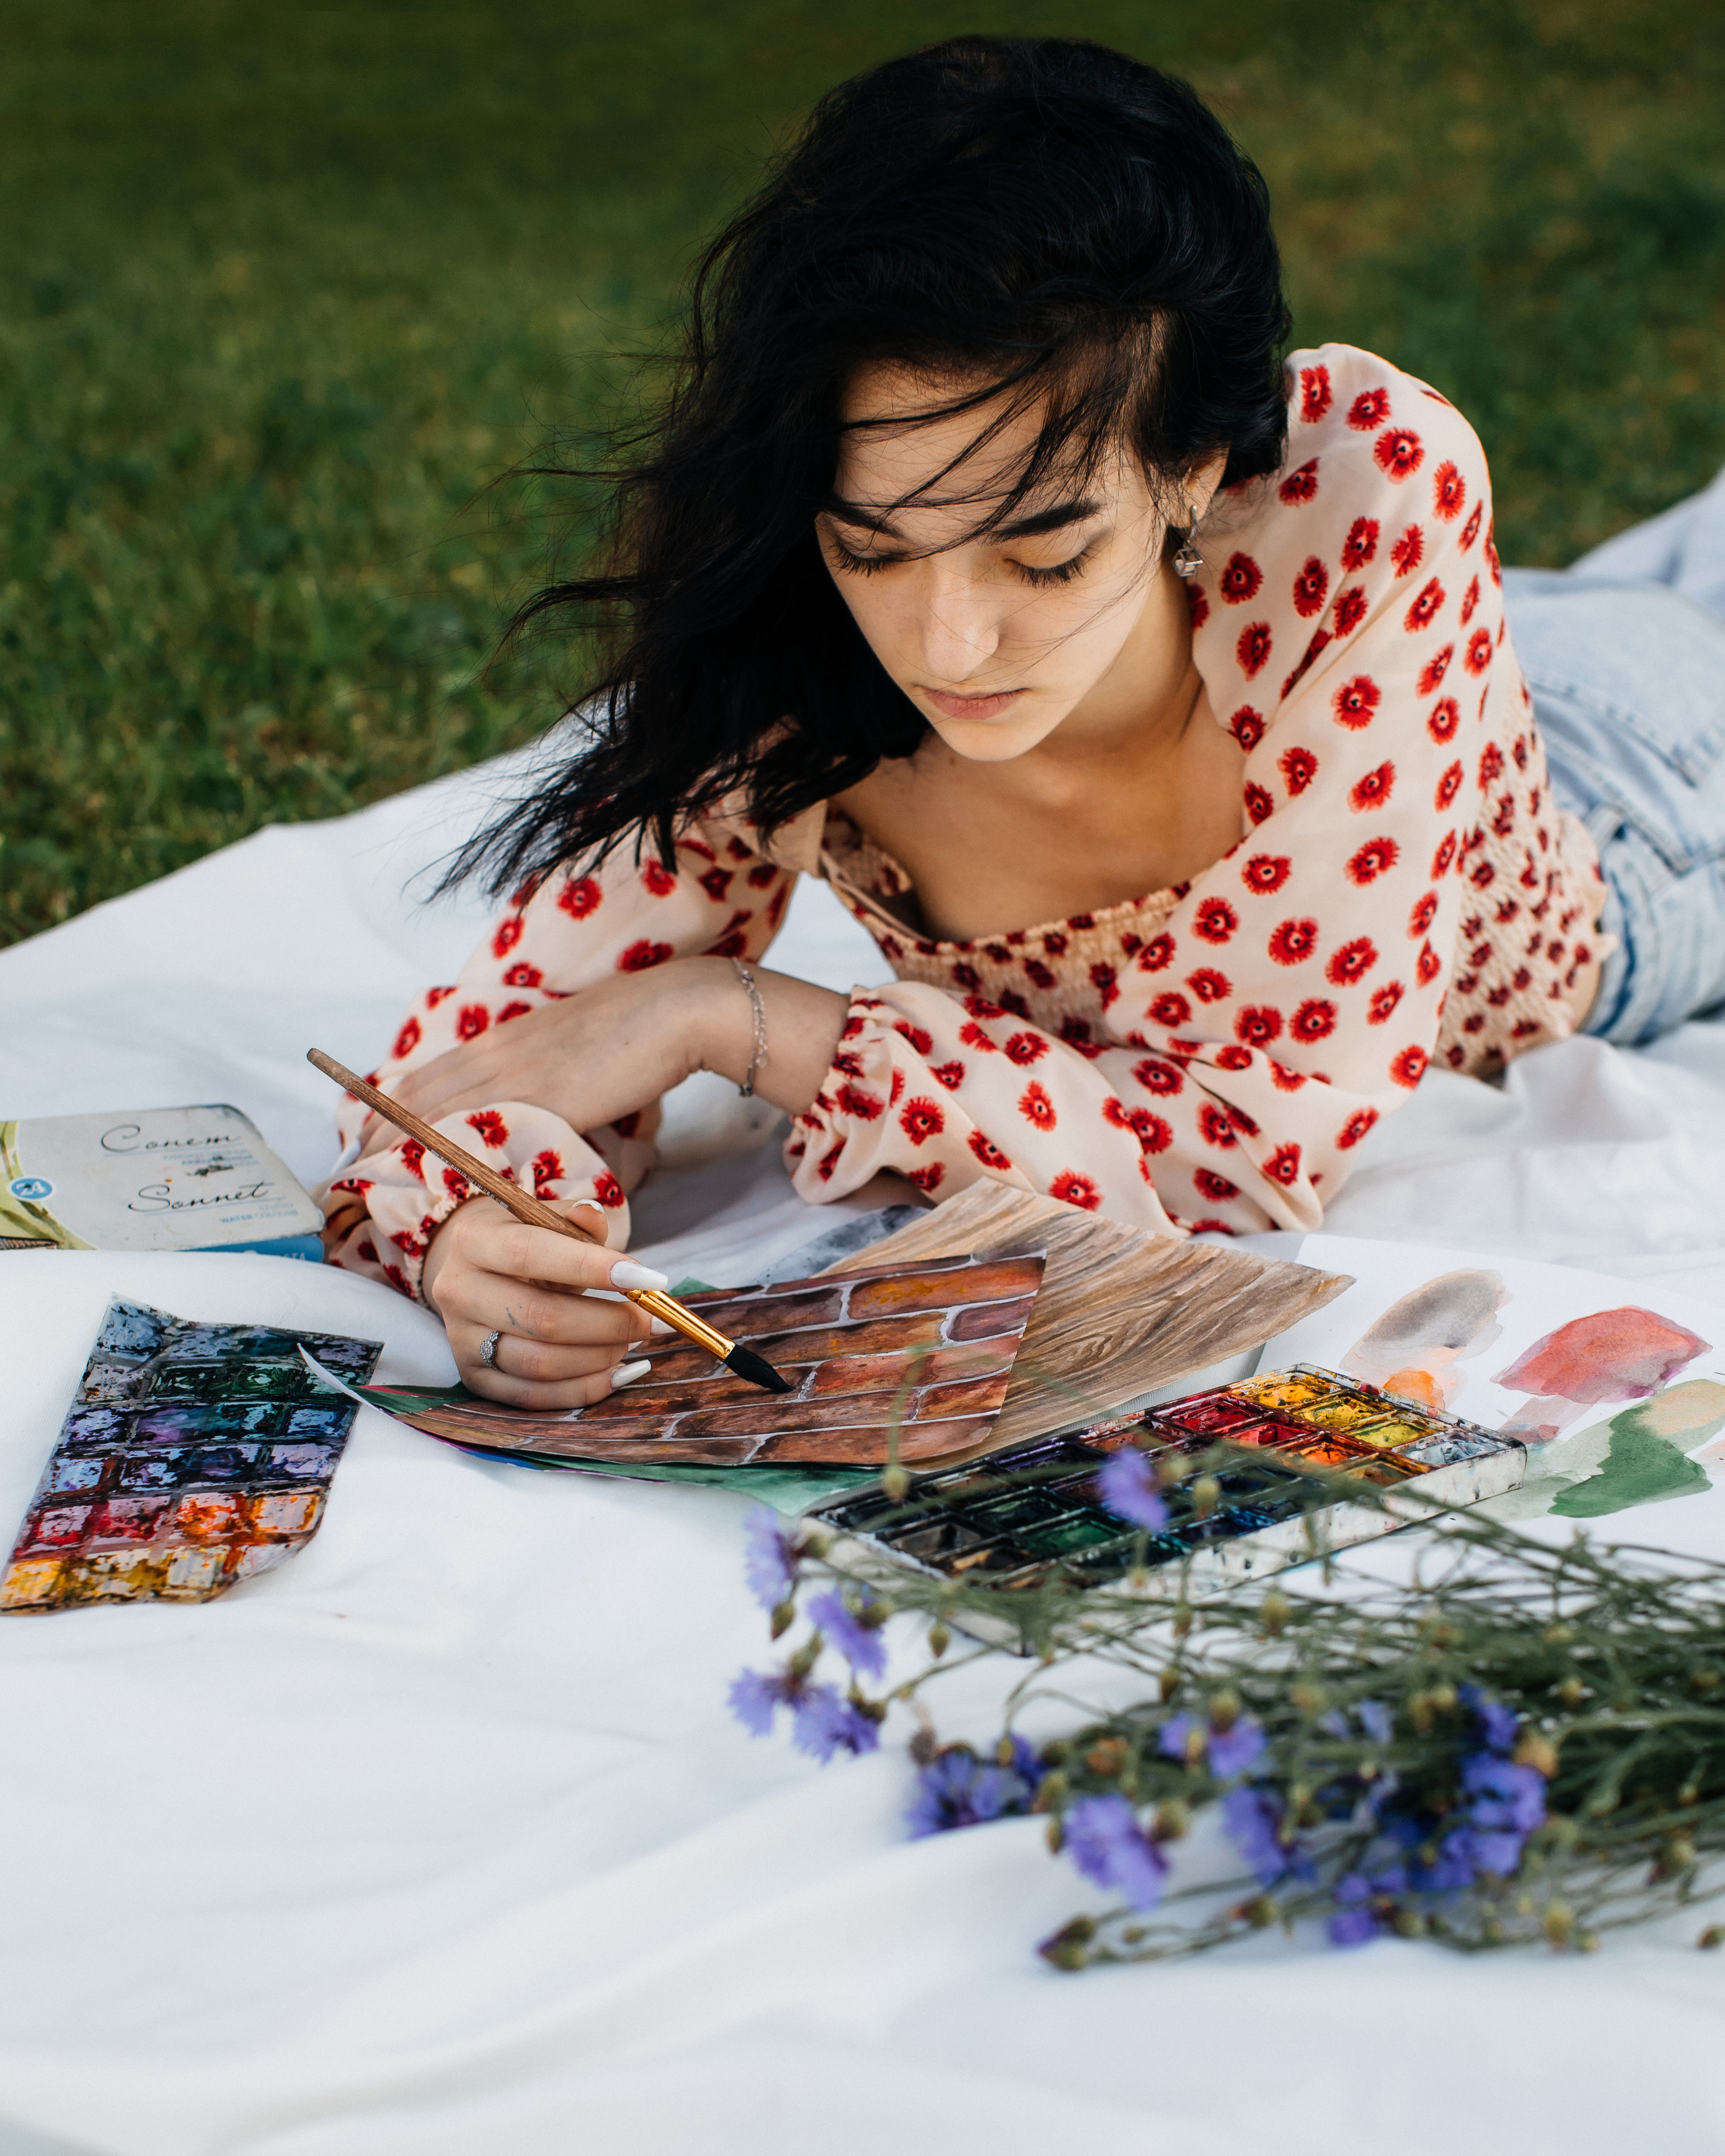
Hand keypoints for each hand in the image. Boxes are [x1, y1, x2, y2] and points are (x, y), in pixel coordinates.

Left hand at [362, 956, 849, 1154]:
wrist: (676, 1011)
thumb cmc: (636, 1037)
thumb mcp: (573, 1058)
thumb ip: (543, 1086)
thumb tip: (534, 1120)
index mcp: (501, 1044)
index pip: (426, 1080)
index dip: (385, 1113)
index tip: (357, 1142)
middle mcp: (494, 1055)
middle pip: (413, 1099)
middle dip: (370, 1138)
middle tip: (337, 1174)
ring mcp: (513, 1074)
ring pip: (434, 1115)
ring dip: (392, 1153)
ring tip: (359, 1185)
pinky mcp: (540, 1097)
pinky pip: (478, 1131)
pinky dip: (442, 1158)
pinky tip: (422, 1182)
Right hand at [420, 1195, 672, 1407]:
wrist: (473, 1270)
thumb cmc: (522, 1239)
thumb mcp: (544, 1217)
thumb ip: (575, 1220)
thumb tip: (596, 1217)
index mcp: (474, 1241)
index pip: (531, 1254)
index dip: (592, 1268)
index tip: (650, 1279)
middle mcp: (458, 1292)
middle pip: (541, 1318)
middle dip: (610, 1322)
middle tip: (652, 1320)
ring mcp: (463, 1340)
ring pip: (540, 1364)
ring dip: (601, 1357)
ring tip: (632, 1341)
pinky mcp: (474, 1377)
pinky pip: (534, 1397)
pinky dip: (585, 1389)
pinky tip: (620, 1372)